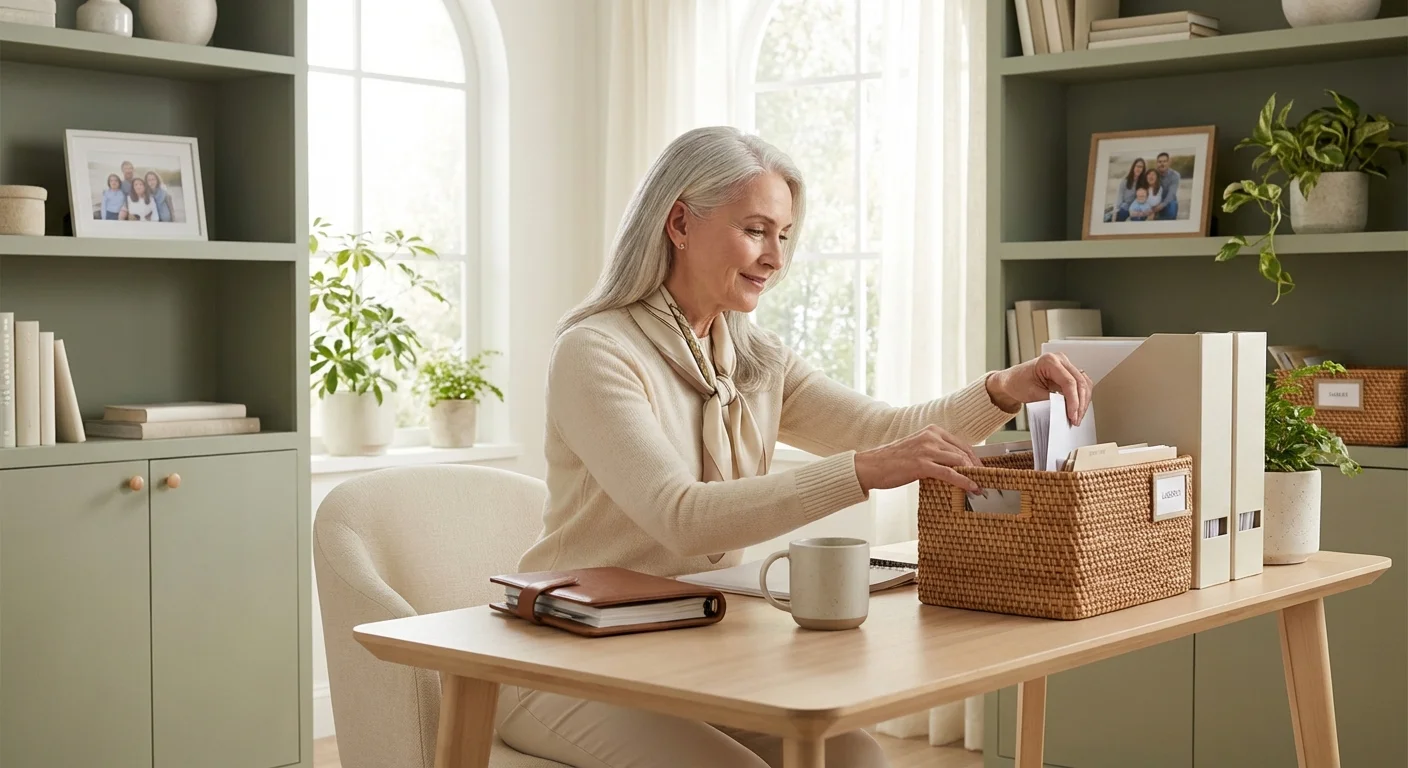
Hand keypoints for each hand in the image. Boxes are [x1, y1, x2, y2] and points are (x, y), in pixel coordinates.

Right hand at [854, 425, 983, 494]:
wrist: (871, 466)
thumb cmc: (892, 460)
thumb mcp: (917, 449)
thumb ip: (935, 452)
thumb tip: (954, 465)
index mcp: (931, 431)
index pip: (962, 444)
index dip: (975, 458)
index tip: (982, 470)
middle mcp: (931, 437)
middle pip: (964, 452)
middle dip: (977, 468)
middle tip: (986, 481)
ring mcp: (927, 449)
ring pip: (960, 461)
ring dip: (973, 476)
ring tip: (981, 488)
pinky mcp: (922, 464)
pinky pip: (950, 473)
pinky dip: (964, 481)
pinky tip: (972, 488)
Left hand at [986, 352, 1093, 425]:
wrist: (1011, 381)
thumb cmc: (1017, 383)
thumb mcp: (1032, 394)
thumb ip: (1052, 400)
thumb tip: (1067, 409)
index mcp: (1049, 361)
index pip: (1069, 382)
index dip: (1074, 401)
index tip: (1073, 415)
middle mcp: (1060, 360)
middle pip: (1080, 382)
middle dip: (1080, 404)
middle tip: (1076, 419)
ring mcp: (1065, 365)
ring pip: (1084, 383)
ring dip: (1083, 401)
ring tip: (1077, 417)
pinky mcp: (1067, 373)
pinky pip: (1080, 385)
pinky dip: (1081, 397)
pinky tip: (1077, 409)